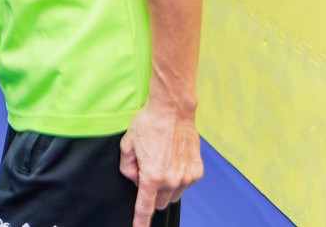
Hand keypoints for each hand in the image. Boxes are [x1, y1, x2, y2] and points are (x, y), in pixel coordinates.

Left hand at [119, 97, 203, 226]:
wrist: (173, 110)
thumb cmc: (148, 124)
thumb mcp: (127, 144)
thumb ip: (127, 168)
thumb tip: (135, 179)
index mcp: (152, 176)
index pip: (144, 207)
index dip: (141, 222)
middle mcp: (172, 180)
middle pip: (159, 202)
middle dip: (151, 192)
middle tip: (147, 169)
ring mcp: (187, 177)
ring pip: (173, 194)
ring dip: (165, 186)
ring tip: (161, 161)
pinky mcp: (197, 171)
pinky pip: (185, 184)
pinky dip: (178, 177)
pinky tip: (173, 158)